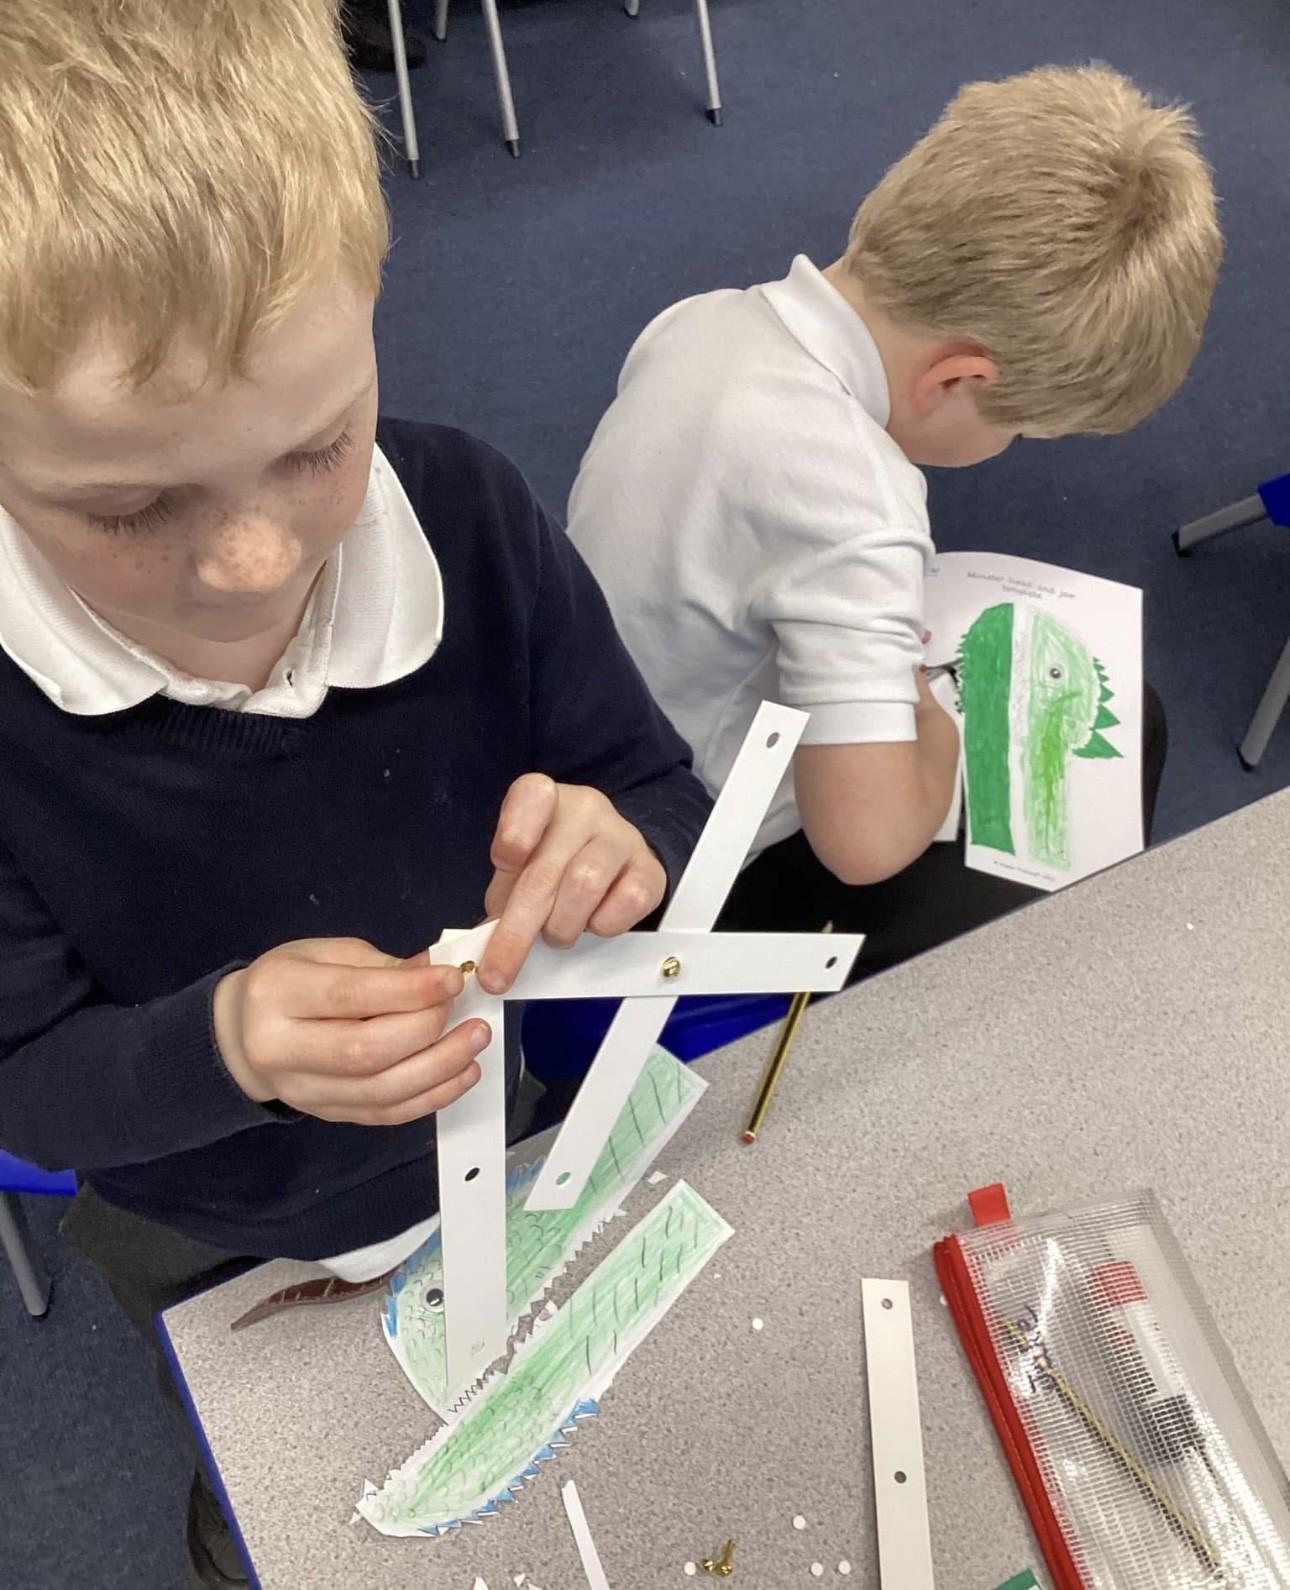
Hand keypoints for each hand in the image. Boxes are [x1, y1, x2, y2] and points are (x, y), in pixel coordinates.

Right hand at [213, 939, 488, 1124]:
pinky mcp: (327, 1114)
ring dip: (439, 1069)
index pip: (349, 996)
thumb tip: (437, 975)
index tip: (454, 979)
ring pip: (379, 1091)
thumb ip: (379, 968)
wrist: (241, 1033)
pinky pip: (384, 1114)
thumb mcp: (324, 955)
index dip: (408, 990)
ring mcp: (303, 1090)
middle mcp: (281, 1049)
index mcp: (277, 993)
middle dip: (426, 1031)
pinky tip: (461, 1074)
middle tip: (467, 1013)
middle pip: (364, 1051)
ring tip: (475, 1043)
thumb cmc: (289, 983)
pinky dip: (430, 1097)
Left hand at [477, 777, 665, 993]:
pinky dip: (602, 925)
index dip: (515, 831)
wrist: (610, 861)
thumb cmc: (553, 866)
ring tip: (557, 931)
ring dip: (561, 927)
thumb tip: (481, 950)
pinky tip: (593, 920)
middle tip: (498, 972)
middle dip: (516, 932)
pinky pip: (625, 904)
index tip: (503, 862)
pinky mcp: (650, 869)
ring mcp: (621, 837)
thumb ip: (501, 900)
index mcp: (545, 799)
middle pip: (545, 872)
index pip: (532, 795)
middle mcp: (585, 810)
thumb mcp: (518, 873)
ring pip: (584, 888)